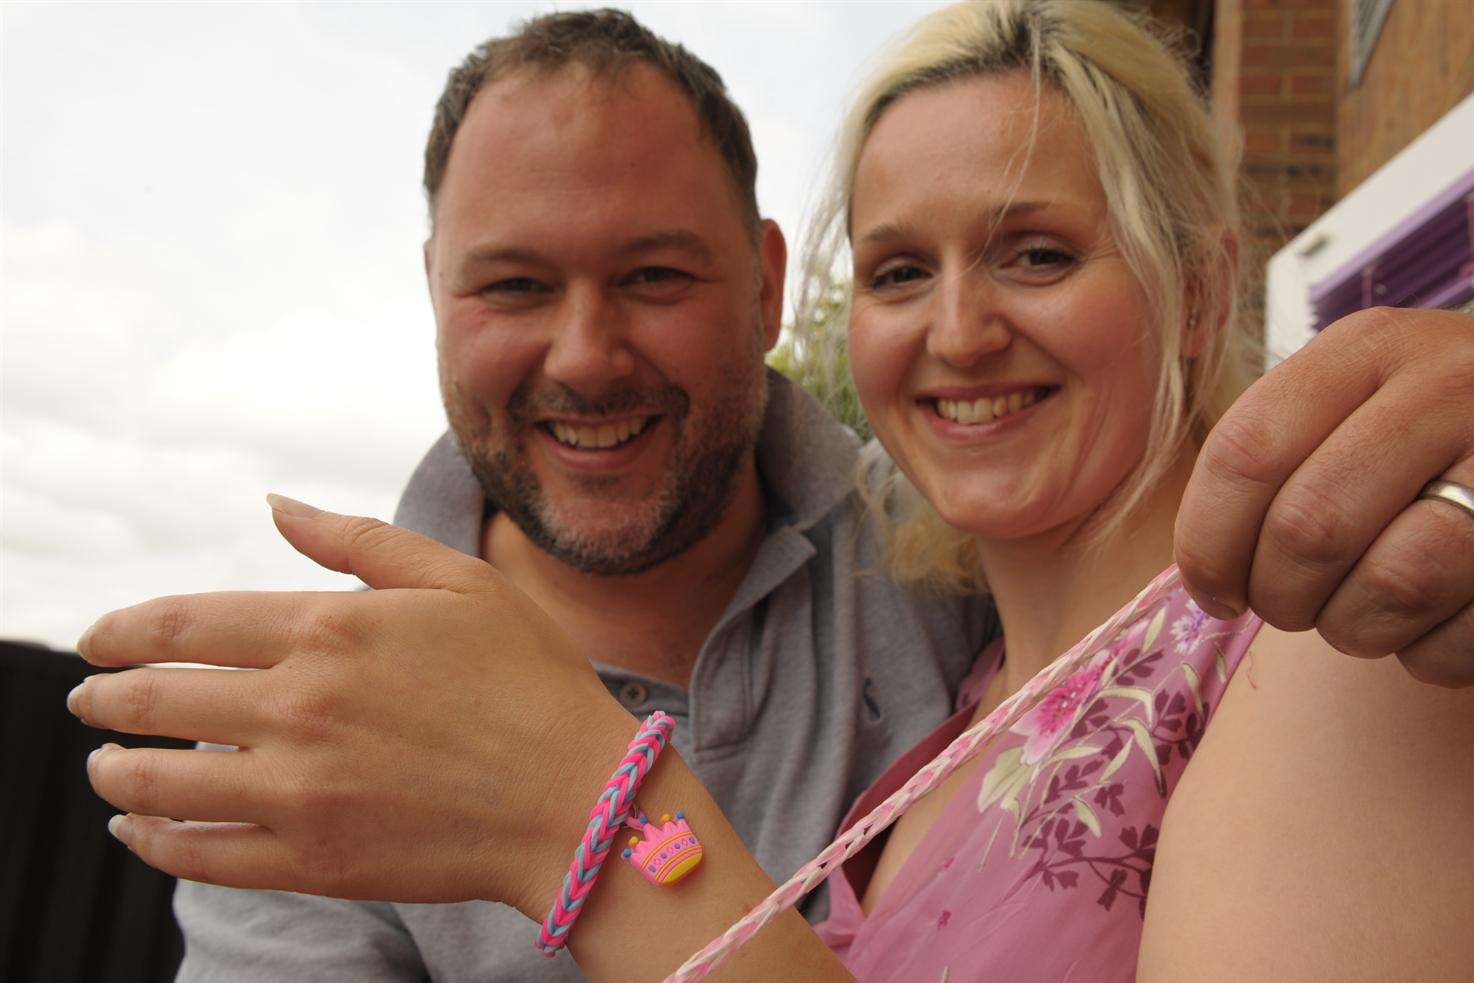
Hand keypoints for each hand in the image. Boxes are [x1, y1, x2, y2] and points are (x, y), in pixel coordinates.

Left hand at [67, 495, 635, 914]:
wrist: (578, 798)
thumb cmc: (531, 679)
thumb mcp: (460, 582)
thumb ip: (359, 540)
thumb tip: (275, 504)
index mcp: (332, 629)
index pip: (184, 623)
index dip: (123, 630)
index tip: (95, 640)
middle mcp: (300, 706)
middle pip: (156, 700)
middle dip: (105, 696)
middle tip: (88, 698)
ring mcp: (300, 790)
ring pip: (162, 782)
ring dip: (116, 771)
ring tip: (104, 766)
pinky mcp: (312, 860)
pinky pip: (200, 856)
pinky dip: (153, 843)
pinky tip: (140, 831)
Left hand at [1175, 307, 1473, 686]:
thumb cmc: (1435, 433)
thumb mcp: (1357, 401)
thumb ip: (1277, 458)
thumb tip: (1204, 573)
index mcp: (1369, 347)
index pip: (1244, 453)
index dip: (1207, 545)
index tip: (1214, 593)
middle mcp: (1449, 386)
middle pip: (1310, 527)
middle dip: (1281, 596)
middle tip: (1291, 608)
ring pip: (1394, 583)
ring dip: (1357, 629)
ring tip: (1364, 616)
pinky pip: (1465, 633)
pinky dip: (1432, 654)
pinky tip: (1435, 624)